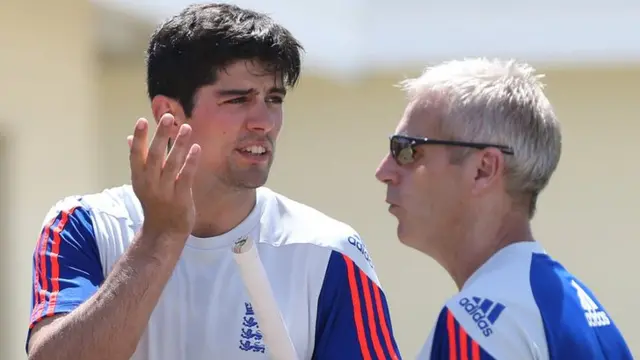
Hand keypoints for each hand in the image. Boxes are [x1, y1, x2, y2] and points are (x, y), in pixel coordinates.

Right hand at [128, 114, 200, 238]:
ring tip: (186, 127)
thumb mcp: (142, 182)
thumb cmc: (155, 202)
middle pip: (154, 156)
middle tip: (167, 117)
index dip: (139, 138)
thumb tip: (129, 138)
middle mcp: (150, 184)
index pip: (136, 155)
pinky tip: (196, 148)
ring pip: (172, 164)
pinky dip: (190, 162)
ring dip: (179, 144)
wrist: (164, 232)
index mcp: (139, 178)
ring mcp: (165, 191)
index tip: (141, 120)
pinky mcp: (181, 198)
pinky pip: (186, 177)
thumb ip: (139, 160)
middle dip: (160, 136)